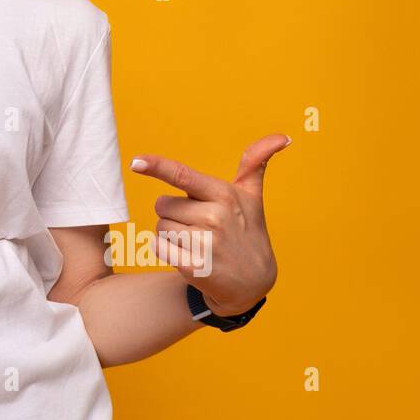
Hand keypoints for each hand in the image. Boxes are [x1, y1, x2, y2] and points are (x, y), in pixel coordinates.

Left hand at [130, 133, 288, 315]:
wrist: (255, 282)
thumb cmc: (247, 230)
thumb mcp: (252, 197)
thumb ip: (255, 163)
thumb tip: (283, 136)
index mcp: (224, 195)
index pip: (183, 176)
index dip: (158, 166)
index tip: (136, 162)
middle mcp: (214, 217)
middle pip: (162, 204)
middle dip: (174, 213)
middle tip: (200, 225)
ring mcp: (205, 244)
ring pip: (159, 227)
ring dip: (172, 234)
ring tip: (198, 242)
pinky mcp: (195, 267)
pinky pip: (158, 247)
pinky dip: (166, 250)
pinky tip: (188, 255)